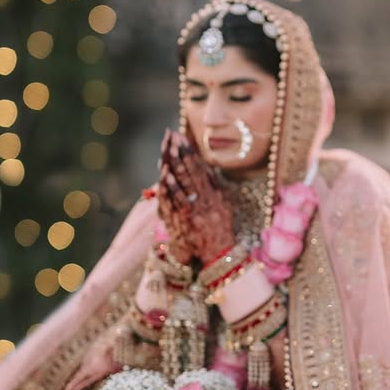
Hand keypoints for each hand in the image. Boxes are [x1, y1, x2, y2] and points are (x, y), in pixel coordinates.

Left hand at [156, 130, 234, 263]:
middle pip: (191, 171)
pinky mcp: (186, 220)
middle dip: (181, 152)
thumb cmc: (221, 229)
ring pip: (184, 183)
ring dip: (176, 164)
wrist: (219, 254)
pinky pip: (177, 200)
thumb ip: (215, 186)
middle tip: (172, 136)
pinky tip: (165, 174)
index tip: (181, 138)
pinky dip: (171, 186)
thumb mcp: (224, 205)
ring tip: (169, 148)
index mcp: (215, 194)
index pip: (201, 168)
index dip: (190, 152)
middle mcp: (206, 199)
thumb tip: (206, 167)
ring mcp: (195, 209)